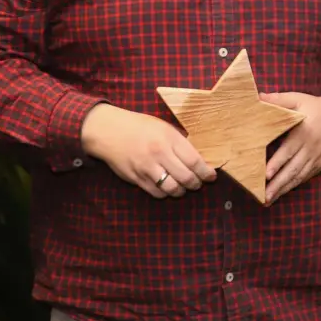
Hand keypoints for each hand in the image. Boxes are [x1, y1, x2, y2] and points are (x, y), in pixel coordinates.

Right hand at [80, 104, 216, 198]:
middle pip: (186, 178)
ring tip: (183, 187)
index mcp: (169, 139)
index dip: (206, 172)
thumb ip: (180, 142)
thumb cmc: (140, 127)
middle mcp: (159, 154)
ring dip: (181, 191)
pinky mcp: (135, 178)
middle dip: (196, 184)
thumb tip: (199, 158)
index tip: (211, 176)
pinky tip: (167, 188)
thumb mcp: (164, 128)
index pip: (194, 161)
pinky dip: (165, 193)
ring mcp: (146, 168)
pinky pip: (155, 192)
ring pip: (171, 188)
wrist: (108, 131)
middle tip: (198, 183)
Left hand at [260, 93, 320, 203]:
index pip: (288, 151)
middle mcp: (310, 148)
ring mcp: (316, 158)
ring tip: (269, 200)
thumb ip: (279, 100)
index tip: (266, 174)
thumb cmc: (316, 107)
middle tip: (264, 196)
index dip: (277, 163)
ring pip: (299, 176)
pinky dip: (294, 185)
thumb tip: (258, 97)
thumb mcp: (298, 99)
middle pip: (293, 169)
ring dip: (284, 189)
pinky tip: (284, 192)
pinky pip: (306, 177)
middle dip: (278, 184)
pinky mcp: (320, 163)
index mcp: (303, 132)